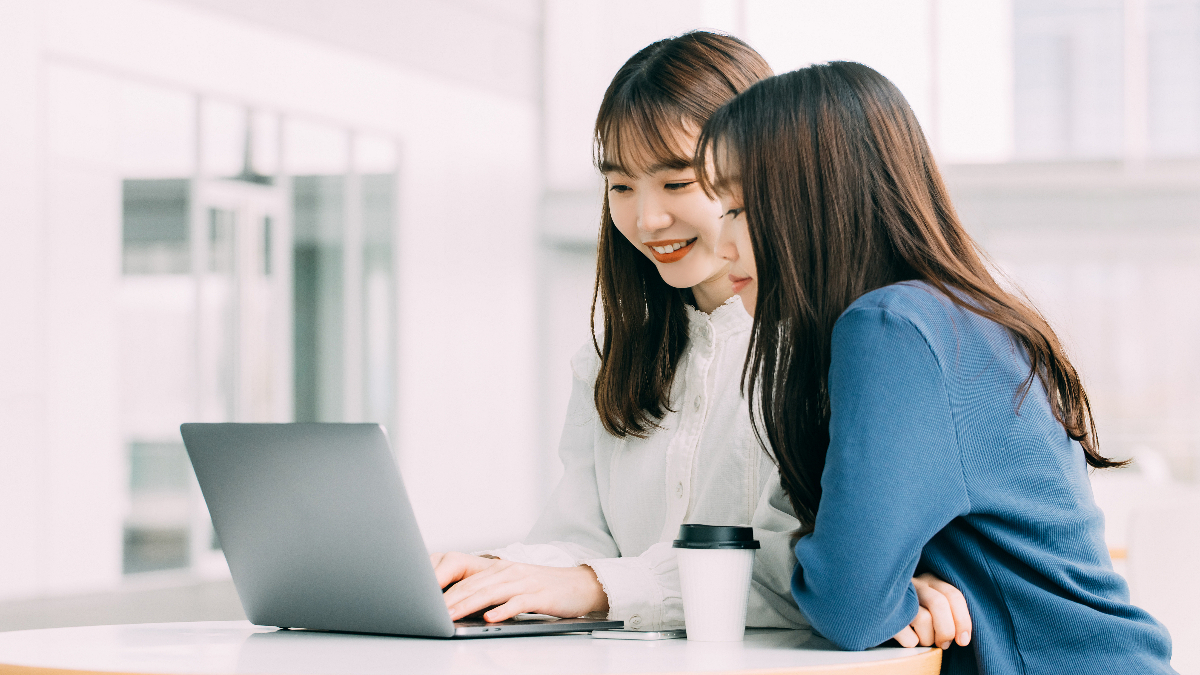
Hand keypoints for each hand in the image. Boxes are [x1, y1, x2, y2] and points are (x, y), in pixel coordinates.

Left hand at [430, 551, 608, 621]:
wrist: (580, 585)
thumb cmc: (544, 589)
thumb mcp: (514, 585)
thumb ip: (491, 592)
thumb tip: (462, 606)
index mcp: (500, 570)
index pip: (467, 580)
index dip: (446, 591)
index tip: (428, 602)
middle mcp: (509, 573)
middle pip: (475, 586)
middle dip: (451, 599)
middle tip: (432, 612)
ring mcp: (525, 582)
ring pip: (491, 593)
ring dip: (469, 604)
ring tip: (451, 615)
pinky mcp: (540, 595)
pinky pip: (518, 603)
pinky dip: (502, 610)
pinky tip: (490, 617)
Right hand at [892, 573, 971, 649]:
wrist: (877, 606)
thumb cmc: (913, 610)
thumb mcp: (931, 603)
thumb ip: (948, 611)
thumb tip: (963, 637)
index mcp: (929, 579)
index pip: (953, 595)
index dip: (963, 621)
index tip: (963, 641)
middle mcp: (914, 583)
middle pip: (939, 604)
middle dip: (946, 630)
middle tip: (944, 644)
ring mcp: (897, 595)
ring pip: (923, 619)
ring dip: (928, 638)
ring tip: (923, 639)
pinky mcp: (884, 611)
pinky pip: (907, 635)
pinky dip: (912, 642)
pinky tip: (907, 636)